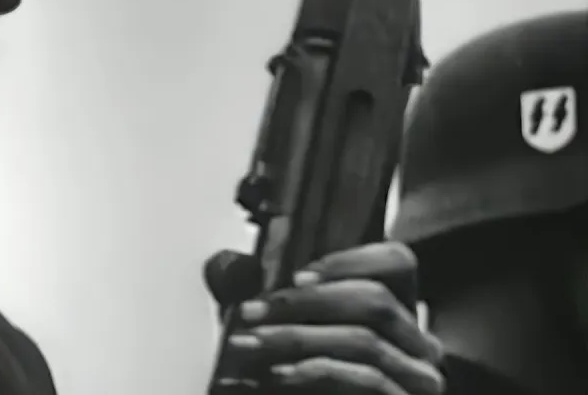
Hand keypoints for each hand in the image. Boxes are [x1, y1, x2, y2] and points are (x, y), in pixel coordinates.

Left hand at [205, 242, 444, 394]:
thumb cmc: (298, 387)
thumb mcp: (286, 336)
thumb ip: (267, 303)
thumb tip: (224, 267)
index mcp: (395, 312)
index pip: (397, 261)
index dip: (349, 260)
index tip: (296, 274)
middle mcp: (418, 342)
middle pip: (375, 300)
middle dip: (305, 302)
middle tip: (251, 312)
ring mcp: (418, 378)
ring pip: (365, 340)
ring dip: (297, 337)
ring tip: (250, 343)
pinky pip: (367, 378)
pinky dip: (316, 371)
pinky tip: (278, 374)